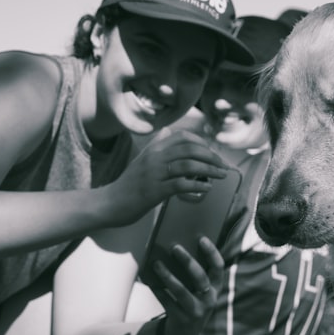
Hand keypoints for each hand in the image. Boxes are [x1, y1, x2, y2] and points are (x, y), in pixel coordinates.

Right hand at [107, 129, 228, 224]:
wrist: (109, 203)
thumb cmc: (129, 184)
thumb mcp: (142, 160)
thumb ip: (157, 145)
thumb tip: (167, 131)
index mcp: (154, 149)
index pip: (182, 137)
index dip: (202, 143)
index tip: (214, 153)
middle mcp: (154, 157)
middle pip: (189, 149)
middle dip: (211, 156)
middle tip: (224, 166)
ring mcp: (154, 173)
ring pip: (188, 165)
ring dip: (209, 170)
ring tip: (221, 176)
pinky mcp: (154, 190)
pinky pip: (180, 184)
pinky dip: (197, 185)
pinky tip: (207, 188)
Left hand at [147, 235, 225, 334]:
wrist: (185, 334)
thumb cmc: (192, 302)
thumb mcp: (200, 291)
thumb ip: (196, 274)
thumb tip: (178, 248)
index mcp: (216, 287)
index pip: (218, 267)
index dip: (212, 253)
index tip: (202, 238)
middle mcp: (209, 299)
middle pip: (200, 277)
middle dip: (187, 261)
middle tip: (175, 248)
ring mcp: (196, 310)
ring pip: (181, 290)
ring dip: (168, 276)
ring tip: (156, 264)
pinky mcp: (181, 319)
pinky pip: (167, 302)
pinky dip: (157, 290)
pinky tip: (149, 281)